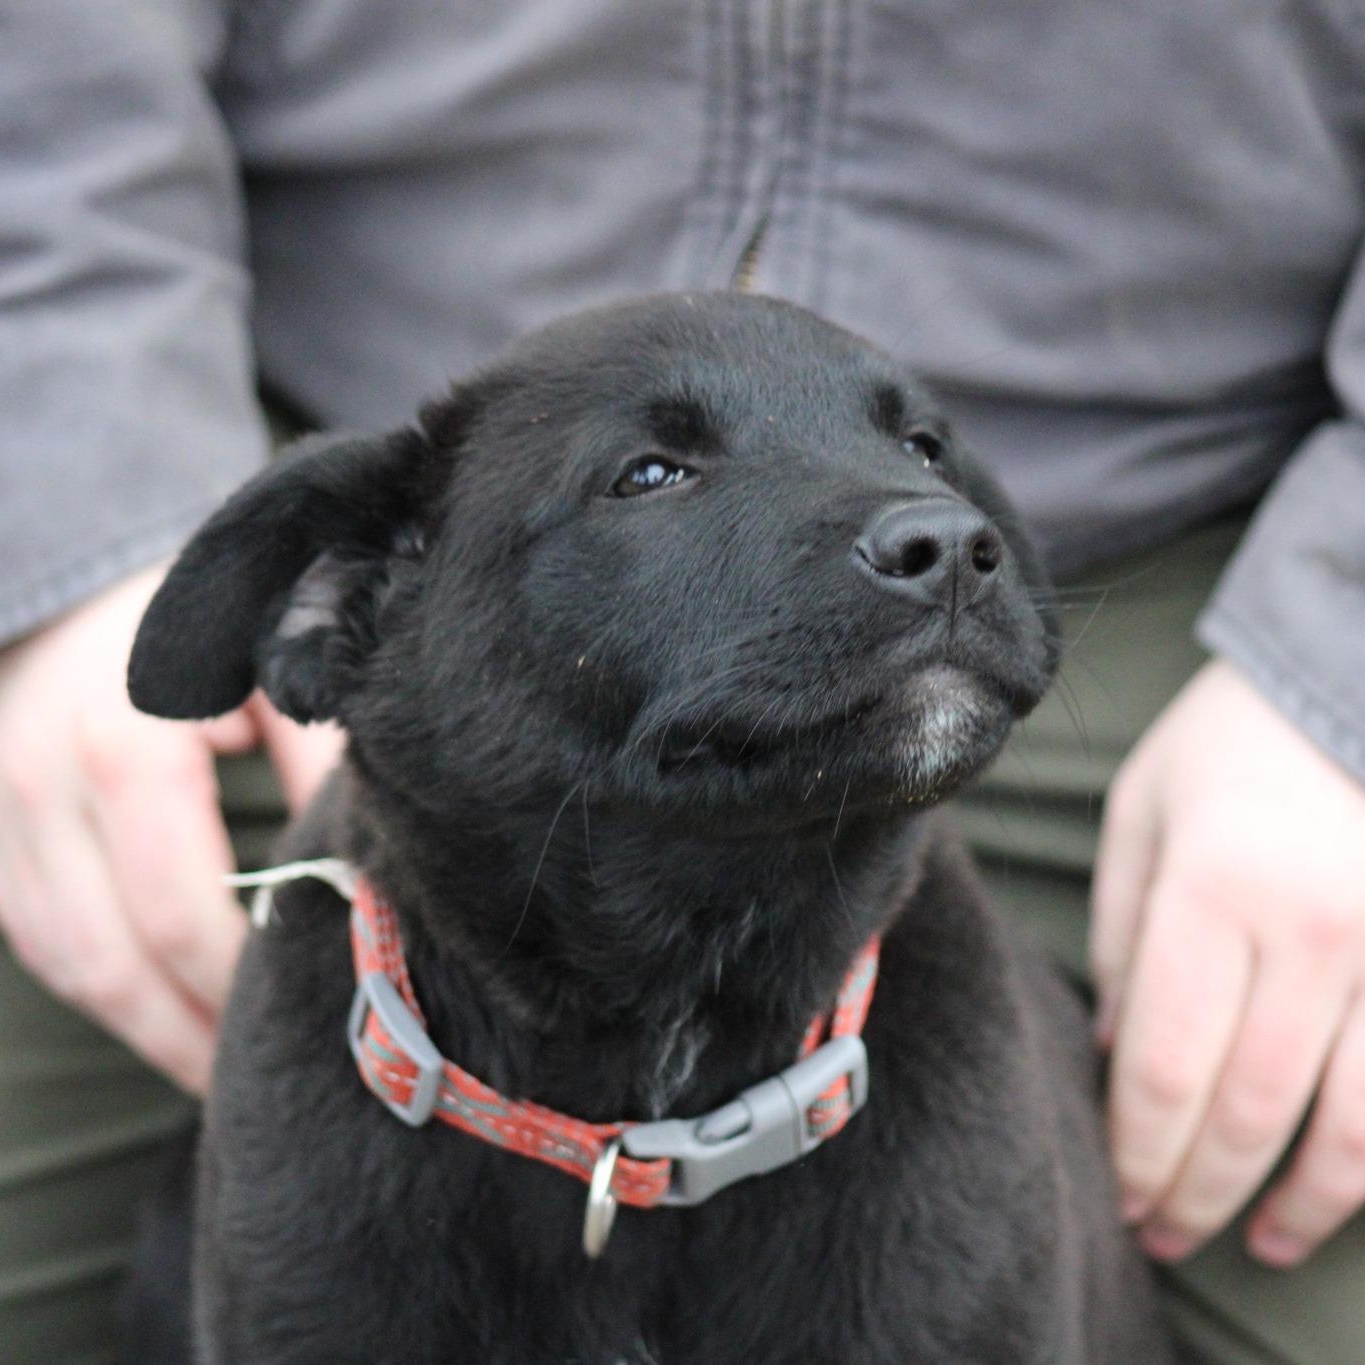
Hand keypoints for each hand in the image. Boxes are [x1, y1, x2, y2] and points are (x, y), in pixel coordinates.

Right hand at [0, 565, 342, 1092]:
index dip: (238, 984)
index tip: (292, 1021)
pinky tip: (155, 1011)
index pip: (180, 914)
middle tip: (254, 1077)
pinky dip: (96, 984)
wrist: (85, 579)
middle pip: (113, 962)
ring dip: (139, 1028)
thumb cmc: (202, 624)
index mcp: (122, 746)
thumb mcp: (272, 672)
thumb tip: (372, 860)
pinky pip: (33, 936)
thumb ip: (318, 758)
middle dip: (188, 1034)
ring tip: (209, 1068)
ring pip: (65, 965)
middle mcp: (40, 787)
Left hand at [1092, 657, 1364, 1266]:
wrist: (1350, 679)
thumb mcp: (1139, 818)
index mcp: (1211, 892)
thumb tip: (1116, 1057)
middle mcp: (1309, 933)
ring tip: (1256, 1243)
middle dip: (1200, 1191)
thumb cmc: (1223, 747)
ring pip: (1352, 1122)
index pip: (1168, 1065)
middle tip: (1163, 1238)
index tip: (1119, 1195)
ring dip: (1301, 1203)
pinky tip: (1343, 1189)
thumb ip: (1121, 938)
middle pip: (1248, 1109)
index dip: (1140, 1150)